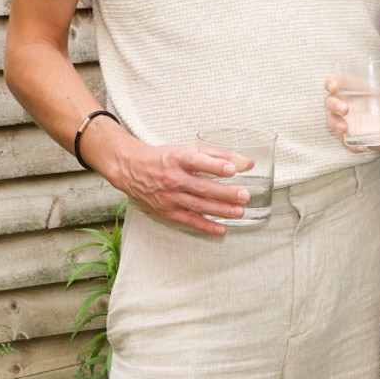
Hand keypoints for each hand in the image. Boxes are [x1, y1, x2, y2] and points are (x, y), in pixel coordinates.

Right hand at [95, 126, 247, 236]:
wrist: (133, 169)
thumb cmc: (165, 158)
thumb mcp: (188, 149)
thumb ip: (218, 155)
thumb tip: (246, 162)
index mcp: (178, 158)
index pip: (197, 161)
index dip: (214, 165)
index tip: (231, 169)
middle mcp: (173, 178)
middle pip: (201, 187)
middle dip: (224, 193)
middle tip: (244, 196)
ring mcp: (169, 196)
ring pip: (198, 205)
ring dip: (220, 210)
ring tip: (238, 212)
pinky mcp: (167, 210)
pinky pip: (188, 220)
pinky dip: (205, 226)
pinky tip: (221, 229)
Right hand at [323, 74, 379, 146]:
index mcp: (354, 89)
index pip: (336, 83)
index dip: (331, 83)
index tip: (333, 87)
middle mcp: (346, 104)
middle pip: (330, 102)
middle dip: (334, 105)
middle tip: (345, 110)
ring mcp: (346, 121)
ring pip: (332, 122)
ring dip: (335, 125)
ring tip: (345, 129)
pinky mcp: (351, 137)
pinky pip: (345, 142)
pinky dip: (351, 146)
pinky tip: (362, 147)